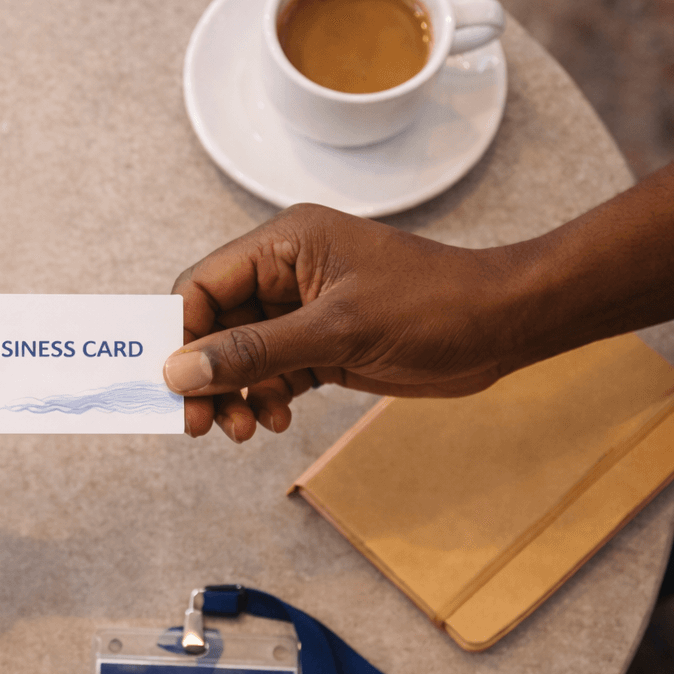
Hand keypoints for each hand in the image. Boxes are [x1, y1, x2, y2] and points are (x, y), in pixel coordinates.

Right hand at [164, 204, 521, 441]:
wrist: (502, 326)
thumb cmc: (432, 305)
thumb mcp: (337, 330)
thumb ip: (255, 352)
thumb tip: (180, 372)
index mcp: (284, 243)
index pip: (202, 284)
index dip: (179, 334)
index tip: (170, 384)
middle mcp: (286, 273)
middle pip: (214, 325)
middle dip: (204, 375)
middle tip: (198, 424)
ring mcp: (303, 311)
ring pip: (240, 356)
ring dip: (233, 394)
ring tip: (244, 430)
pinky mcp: (322, 345)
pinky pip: (271, 374)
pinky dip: (265, 399)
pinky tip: (276, 421)